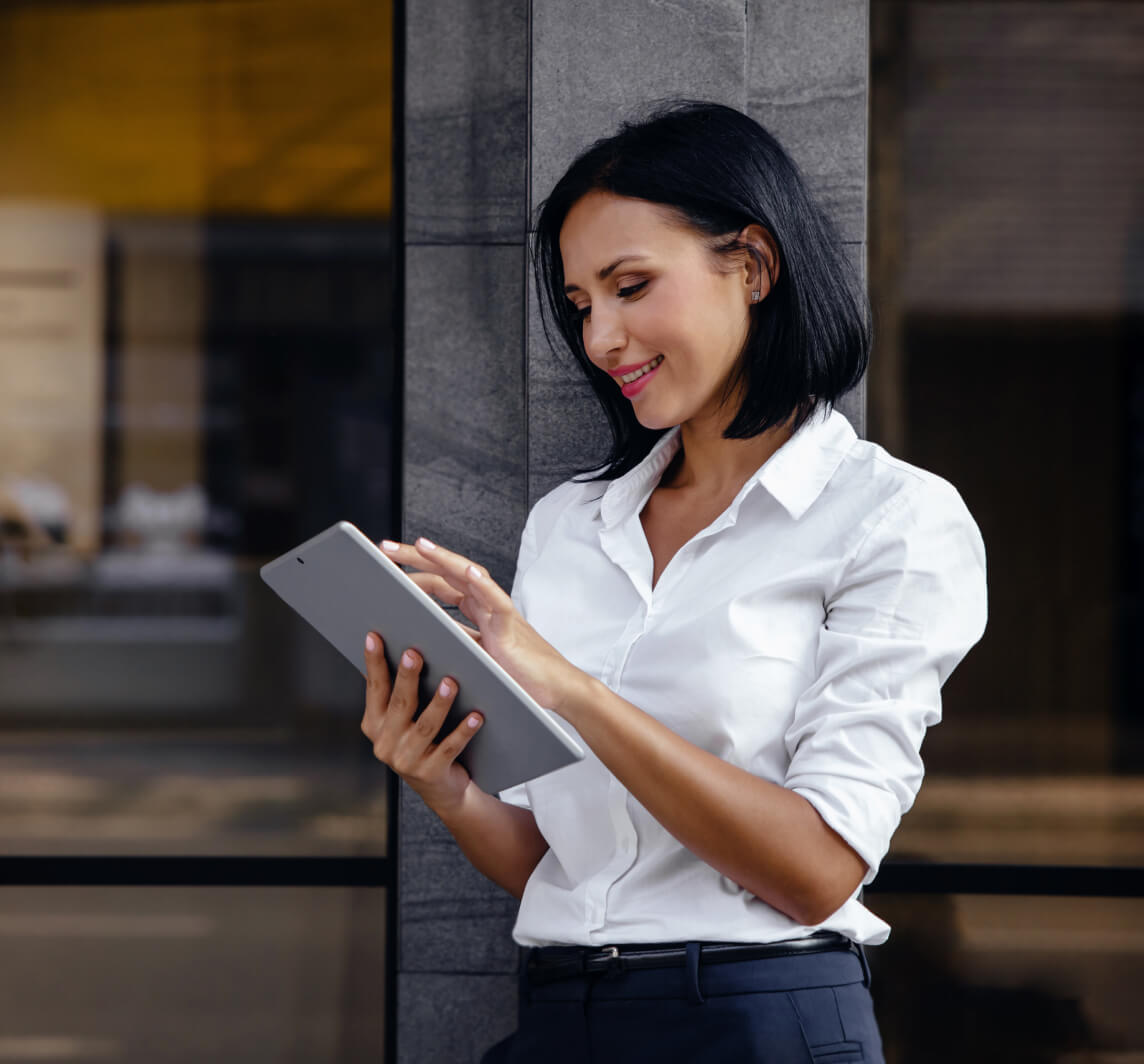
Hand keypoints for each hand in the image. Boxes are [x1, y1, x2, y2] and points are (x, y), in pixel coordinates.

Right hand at [360, 633, 482, 814]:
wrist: (441, 789)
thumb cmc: (424, 743)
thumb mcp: (402, 721)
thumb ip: (398, 692)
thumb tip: (405, 648)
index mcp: (374, 725)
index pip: (374, 688)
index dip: (374, 662)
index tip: (374, 637)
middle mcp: (385, 743)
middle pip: (399, 704)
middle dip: (407, 677)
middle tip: (415, 653)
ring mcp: (406, 760)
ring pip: (425, 725)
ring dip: (439, 702)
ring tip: (452, 682)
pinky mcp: (430, 773)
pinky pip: (450, 747)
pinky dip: (464, 730)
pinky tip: (476, 715)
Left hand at [379, 537, 584, 715]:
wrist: (554, 689)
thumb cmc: (516, 674)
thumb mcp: (474, 656)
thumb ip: (452, 640)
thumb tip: (415, 637)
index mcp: (477, 611)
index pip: (440, 583)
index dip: (413, 572)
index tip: (386, 565)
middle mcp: (486, 605)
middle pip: (447, 572)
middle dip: (417, 557)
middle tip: (386, 547)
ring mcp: (499, 612)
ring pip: (470, 576)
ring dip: (444, 559)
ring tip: (420, 546)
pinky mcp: (511, 627)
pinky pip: (497, 601)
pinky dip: (484, 585)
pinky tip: (468, 573)